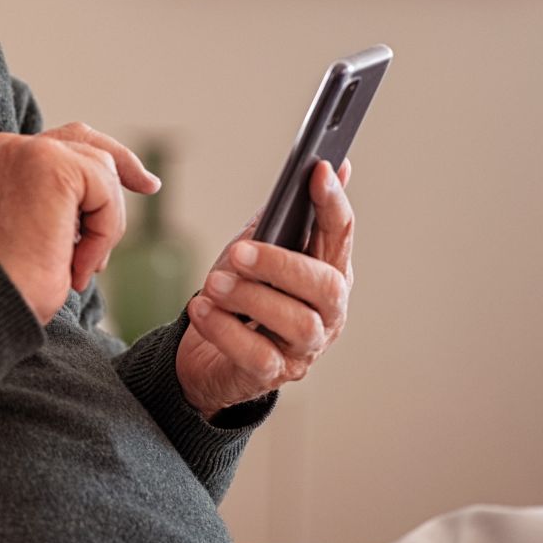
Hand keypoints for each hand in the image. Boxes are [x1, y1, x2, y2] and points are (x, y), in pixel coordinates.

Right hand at [0, 123, 159, 322]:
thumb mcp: (41, 222)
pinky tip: (80, 262)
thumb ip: (66, 193)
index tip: (142, 181)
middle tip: (149, 186)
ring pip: (103, 171)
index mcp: (4, 157)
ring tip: (80, 263)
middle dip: (121, 169)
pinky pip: (105, 192)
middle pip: (87, 143)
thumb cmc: (17, 277)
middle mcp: (12, 146)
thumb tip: (122, 181)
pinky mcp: (53, 166)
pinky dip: (104, 232)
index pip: (65, 142)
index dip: (105, 159)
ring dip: (105, 224)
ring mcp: (31, 151)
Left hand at [176, 158, 354, 418]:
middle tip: (240, 253)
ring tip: (213, 284)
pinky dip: (225, 330)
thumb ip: (286, 216)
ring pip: (298, 322)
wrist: (210, 355)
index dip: (332, 202)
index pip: (341, 233)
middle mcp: (328, 312)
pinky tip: (201, 309)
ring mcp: (305, 347)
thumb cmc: (242, 295)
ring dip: (250, 297)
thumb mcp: (260, 249)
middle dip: (282, 264)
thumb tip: (324, 167)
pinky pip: (257, 355)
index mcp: (328, 273)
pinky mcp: (274, 374)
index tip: (317, 171)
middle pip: (325, 285)